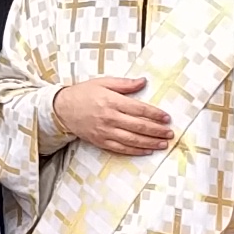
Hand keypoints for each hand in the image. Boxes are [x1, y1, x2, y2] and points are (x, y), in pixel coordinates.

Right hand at [56, 74, 177, 153]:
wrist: (62, 108)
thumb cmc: (83, 93)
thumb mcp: (103, 82)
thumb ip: (124, 84)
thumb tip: (143, 82)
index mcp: (111, 101)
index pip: (139, 109)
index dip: (155, 114)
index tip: (166, 118)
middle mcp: (109, 118)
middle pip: (139, 126)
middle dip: (157, 131)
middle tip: (170, 133)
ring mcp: (105, 131)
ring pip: (132, 140)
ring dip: (150, 143)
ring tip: (163, 143)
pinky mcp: (101, 141)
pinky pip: (121, 149)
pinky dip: (136, 151)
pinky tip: (147, 150)